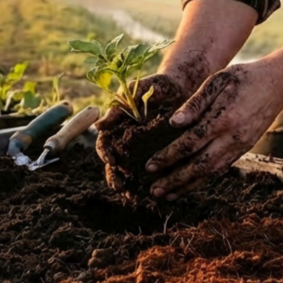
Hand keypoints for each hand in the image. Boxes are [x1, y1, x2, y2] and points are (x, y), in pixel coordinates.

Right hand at [94, 73, 187, 191]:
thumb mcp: (139, 89)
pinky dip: (152, 184)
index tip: (112, 162)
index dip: (105, 154)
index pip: (105, 144)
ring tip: (133, 197)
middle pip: (114, 164)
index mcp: (117, 126)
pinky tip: (156, 194)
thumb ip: (121, 103)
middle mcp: (126, 141)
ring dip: (130, 186)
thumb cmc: (158, 85)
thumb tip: (99, 125)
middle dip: (115, 177)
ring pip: (130, 172)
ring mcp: (142, 150)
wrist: (184, 87)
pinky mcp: (160, 155)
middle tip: (121, 187)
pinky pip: (154, 172)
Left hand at [145, 59, 282, 200]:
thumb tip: (174, 123)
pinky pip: (221, 169)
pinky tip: (188, 185)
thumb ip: (195, 102)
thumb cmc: (243, 77)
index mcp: (222, 118)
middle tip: (154, 190)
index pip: (190, 143)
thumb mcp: (217, 80)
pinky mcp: (244, 149)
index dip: (168, 157)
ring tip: (167, 196)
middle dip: (175, 180)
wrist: (277, 84)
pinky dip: (203, 180)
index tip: (149, 166)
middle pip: (199, 165)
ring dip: (187, 186)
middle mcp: (232, 137)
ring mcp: (240, 146)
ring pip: (211, 172)